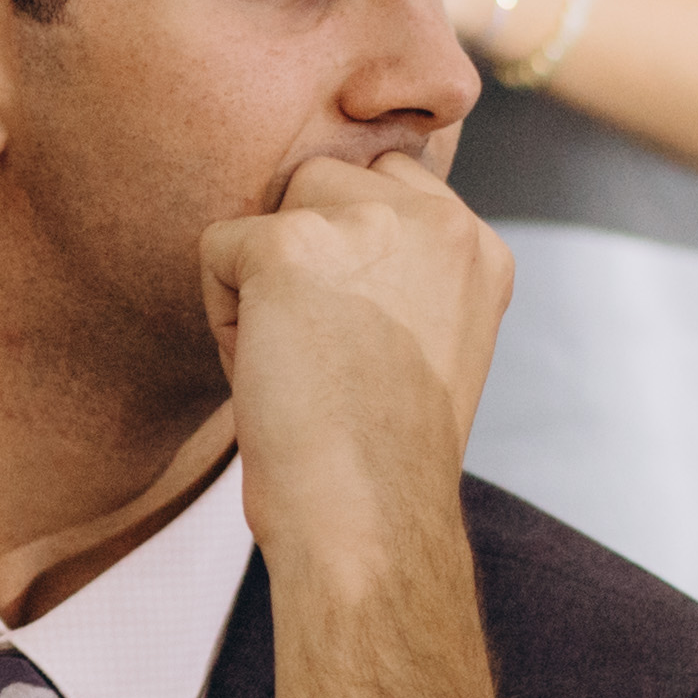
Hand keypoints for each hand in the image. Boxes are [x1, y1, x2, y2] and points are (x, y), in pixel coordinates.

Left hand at [201, 153, 511, 577]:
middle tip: (322, 352)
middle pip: (326, 180)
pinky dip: (222, 315)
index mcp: (479, 246)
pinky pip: (219, 247)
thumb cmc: (386, 456)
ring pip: (275, 206)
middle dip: (305, 253)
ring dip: (263, 278)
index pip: (390, 183)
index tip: (356, 335)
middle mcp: (439, 220)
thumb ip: (403, 270)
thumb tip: (327, 229)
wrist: (370, 517)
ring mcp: (369, 224)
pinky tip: (267, 372)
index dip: (350, 251)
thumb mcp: (427, 339)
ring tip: (296, 360)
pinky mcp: (293, 244)